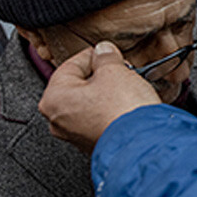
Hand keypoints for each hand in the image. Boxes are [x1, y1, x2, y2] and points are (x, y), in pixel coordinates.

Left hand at [38, 42, 159, 152]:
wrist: (143, 145)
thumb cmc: (122, 111)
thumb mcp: (114, 71)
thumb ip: (105, 57)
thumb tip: (103, 52)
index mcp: (54, 99)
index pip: (71, 65)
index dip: (94, 55)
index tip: (108, 53)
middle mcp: (59, 121)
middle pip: (79, 86)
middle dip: (101, 76)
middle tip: (120, 70)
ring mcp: (76, 136)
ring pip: (91, 104)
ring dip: (109, 93)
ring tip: (128, 87)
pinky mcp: (95, 144)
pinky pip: (100, 120)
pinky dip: (113, 111)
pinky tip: (128, 105)